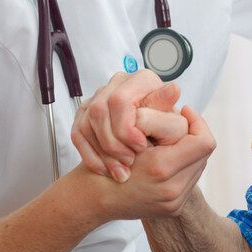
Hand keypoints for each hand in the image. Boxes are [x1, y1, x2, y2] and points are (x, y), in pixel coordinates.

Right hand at [71, 70, 187, 181]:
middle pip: (99, 111)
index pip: (119, 100)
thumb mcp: (170, 117)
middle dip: (113, 143)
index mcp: (140, 80)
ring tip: (120, 171)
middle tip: (129, 162)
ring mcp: (98, 96)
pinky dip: (90, 156)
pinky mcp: (85, 112)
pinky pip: (78, 134)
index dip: (126, 127)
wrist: (153, 134)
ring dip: (102, 153)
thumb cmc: (165, 125)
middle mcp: (117, 83)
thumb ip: (166, 107)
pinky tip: (105, 169)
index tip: (141, 147)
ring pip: (86, 124)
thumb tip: (174, 90)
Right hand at [76, 104, 216, 221]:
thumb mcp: (128, 130)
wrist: (92, 198)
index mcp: (161, 168)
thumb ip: (155, 110)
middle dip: (193, 136)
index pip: (204, 141)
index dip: (197, 122)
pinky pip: (190, 179)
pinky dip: (181, 165)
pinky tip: (166, 156)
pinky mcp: (173, 208)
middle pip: (204, 154)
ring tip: (171, 141)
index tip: (184, 111)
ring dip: (188, 151)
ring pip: (198, 165)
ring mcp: (173, 203)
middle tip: (178, 125)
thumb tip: (175, 88)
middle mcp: (171, 190)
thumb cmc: (105, 162)